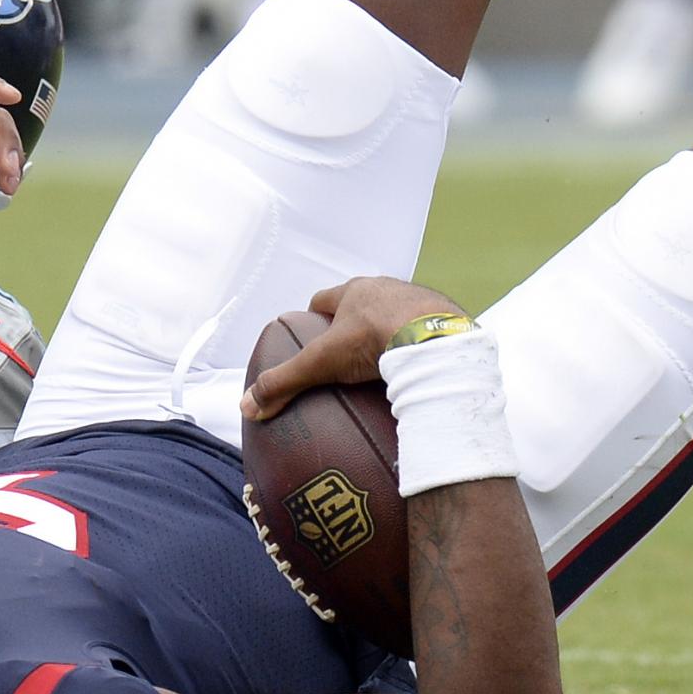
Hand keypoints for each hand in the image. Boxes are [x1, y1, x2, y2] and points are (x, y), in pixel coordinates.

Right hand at [240, 276, 469, 420]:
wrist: (434, 339)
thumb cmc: (374, 342)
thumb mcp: (322, 364)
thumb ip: (285, 383)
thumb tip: (248, 406)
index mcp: (353, 292)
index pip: (324, 300)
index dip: (315, 316)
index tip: (311, 333)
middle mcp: (385, 288)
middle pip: (361, 303)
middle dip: (353, 321)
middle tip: (347, 351)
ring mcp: (418, 300)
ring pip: (395, 312)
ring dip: (388, 329)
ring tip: (385, 360)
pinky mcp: (445, 317)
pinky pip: (426, 329)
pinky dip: (418, 343)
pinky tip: (418, 365)